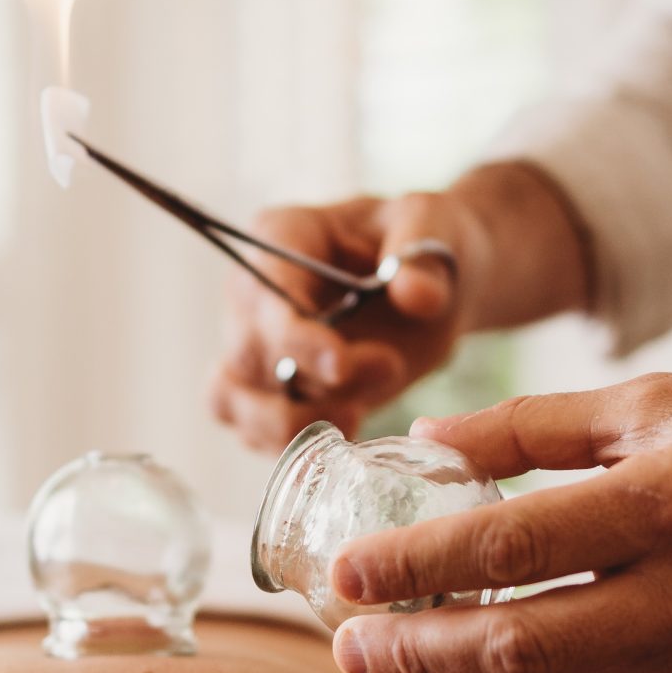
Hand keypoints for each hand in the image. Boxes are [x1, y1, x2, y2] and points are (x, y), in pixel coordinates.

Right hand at [207, 192, 477, 451]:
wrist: (439, 284)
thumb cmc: (427, 241)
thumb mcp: (435, 227)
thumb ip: (423, 255)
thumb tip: (417, 296)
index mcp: (281, 236)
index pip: (264, 293)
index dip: (296, 337)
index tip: (343, 366)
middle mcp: (254, 293)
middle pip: (247, 354)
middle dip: (312, 380)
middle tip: (389, 368)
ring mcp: (256, 346)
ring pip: (233, 401)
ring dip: (291, 423)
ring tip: (356, 416)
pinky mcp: (272, 391)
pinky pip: (254, 431)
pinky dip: (294, 445)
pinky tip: (349, 434)